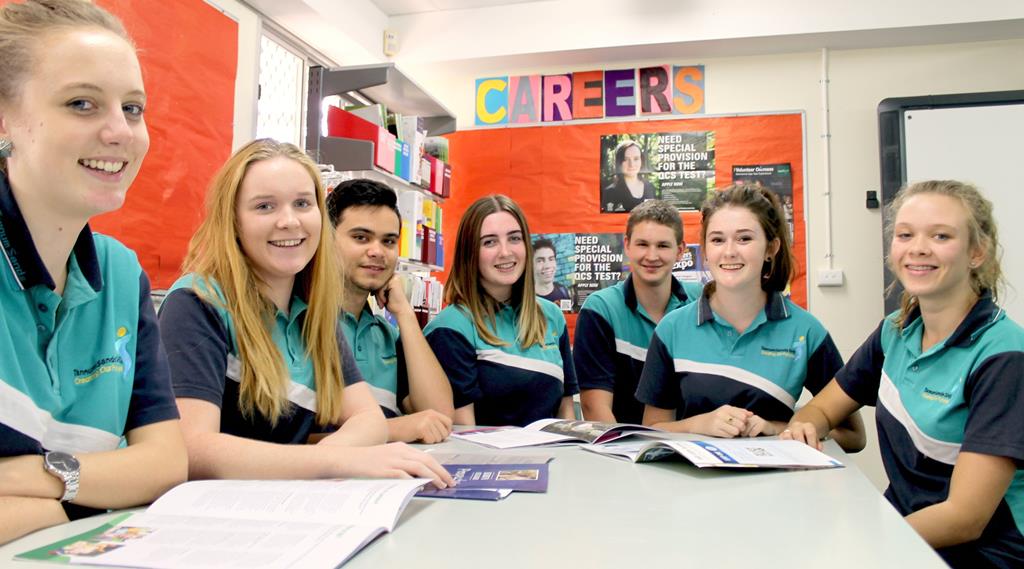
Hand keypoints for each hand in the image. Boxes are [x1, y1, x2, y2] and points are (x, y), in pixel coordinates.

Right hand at [322, 442, 455, 488]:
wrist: (346, 458)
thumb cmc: (365, 460)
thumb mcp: (386, 457)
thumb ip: (401, 463)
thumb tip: (416, 476)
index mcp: (401, 448)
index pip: (426, 457)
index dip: (438, 467)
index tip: (446, 476)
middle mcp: (400, 451)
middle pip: (427, 461)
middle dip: (441, 472)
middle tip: (450, 482)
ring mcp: (392, 460)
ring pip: (420, 467)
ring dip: (433, 477)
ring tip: (442, 486)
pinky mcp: (385, 470)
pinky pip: (405, 475)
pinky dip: (416, 480)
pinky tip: (423, 486)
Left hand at [377, 276, 412, 319]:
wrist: (401, 310)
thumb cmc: (392, 303)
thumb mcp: (382, 293)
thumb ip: (377, 287)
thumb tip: (368, 284)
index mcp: (391, 277)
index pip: (378, 281)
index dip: (374, 289)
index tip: (374, 296)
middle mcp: (393, 276)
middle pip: (378, 282)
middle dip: (376, 294)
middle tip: (379, 302)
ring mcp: (394, 278)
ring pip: (378, 286)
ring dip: (378, 296)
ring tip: (382, 303)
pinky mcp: (393, 282)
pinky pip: (381, 288)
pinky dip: (381, 296)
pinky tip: (385, 300)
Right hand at [390, 410, 453, 443]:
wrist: (392, 428)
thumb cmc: (406, 428)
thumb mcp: (423, 421)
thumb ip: (435, 425)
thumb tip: (447, 434)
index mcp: (432, 412)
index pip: (449, 422)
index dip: (446, 431)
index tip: (439, 436)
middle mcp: (431, 415)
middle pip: (445, 433)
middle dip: (436, 438)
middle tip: (425, 437)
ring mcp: (427, 421)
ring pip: (438, 438)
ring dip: (430, 441)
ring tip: (420, 436)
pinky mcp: (422, 428)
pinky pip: (431, 441)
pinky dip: (425, 443)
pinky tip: (417, 438)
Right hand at [692, 405, 752, 437]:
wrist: (701, 422)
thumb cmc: (717, 417)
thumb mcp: (727, 411)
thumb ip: (739, 411)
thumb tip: (751, 414)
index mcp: (726, 408)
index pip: (742, 415)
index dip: (745, 420)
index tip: (742, 422)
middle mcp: (722, 414)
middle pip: (740, 424)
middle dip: (741, 428)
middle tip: (738, 428)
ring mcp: (718, 422)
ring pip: (736, 431)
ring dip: (735, 432)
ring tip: (732, 430)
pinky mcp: (715, 430)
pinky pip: (729, 436)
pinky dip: (730, 435)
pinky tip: (726, 432)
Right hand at [779, 421, 822, 450]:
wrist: (800, 430)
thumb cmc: (808, 436)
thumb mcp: (816, 439)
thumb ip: (818, 444)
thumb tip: (817, 449)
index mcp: (808, 426)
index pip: (810, 433)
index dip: (811, 443)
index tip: (812, 451)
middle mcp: (797, 426)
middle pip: (797, 434)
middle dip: (801, 446)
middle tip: (804, 454)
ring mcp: (789, 430)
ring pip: (787, 436)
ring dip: (791, 446)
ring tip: (796, 453)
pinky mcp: (782, 434)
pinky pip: (781, 440)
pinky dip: (785, 447)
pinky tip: (790, 452)